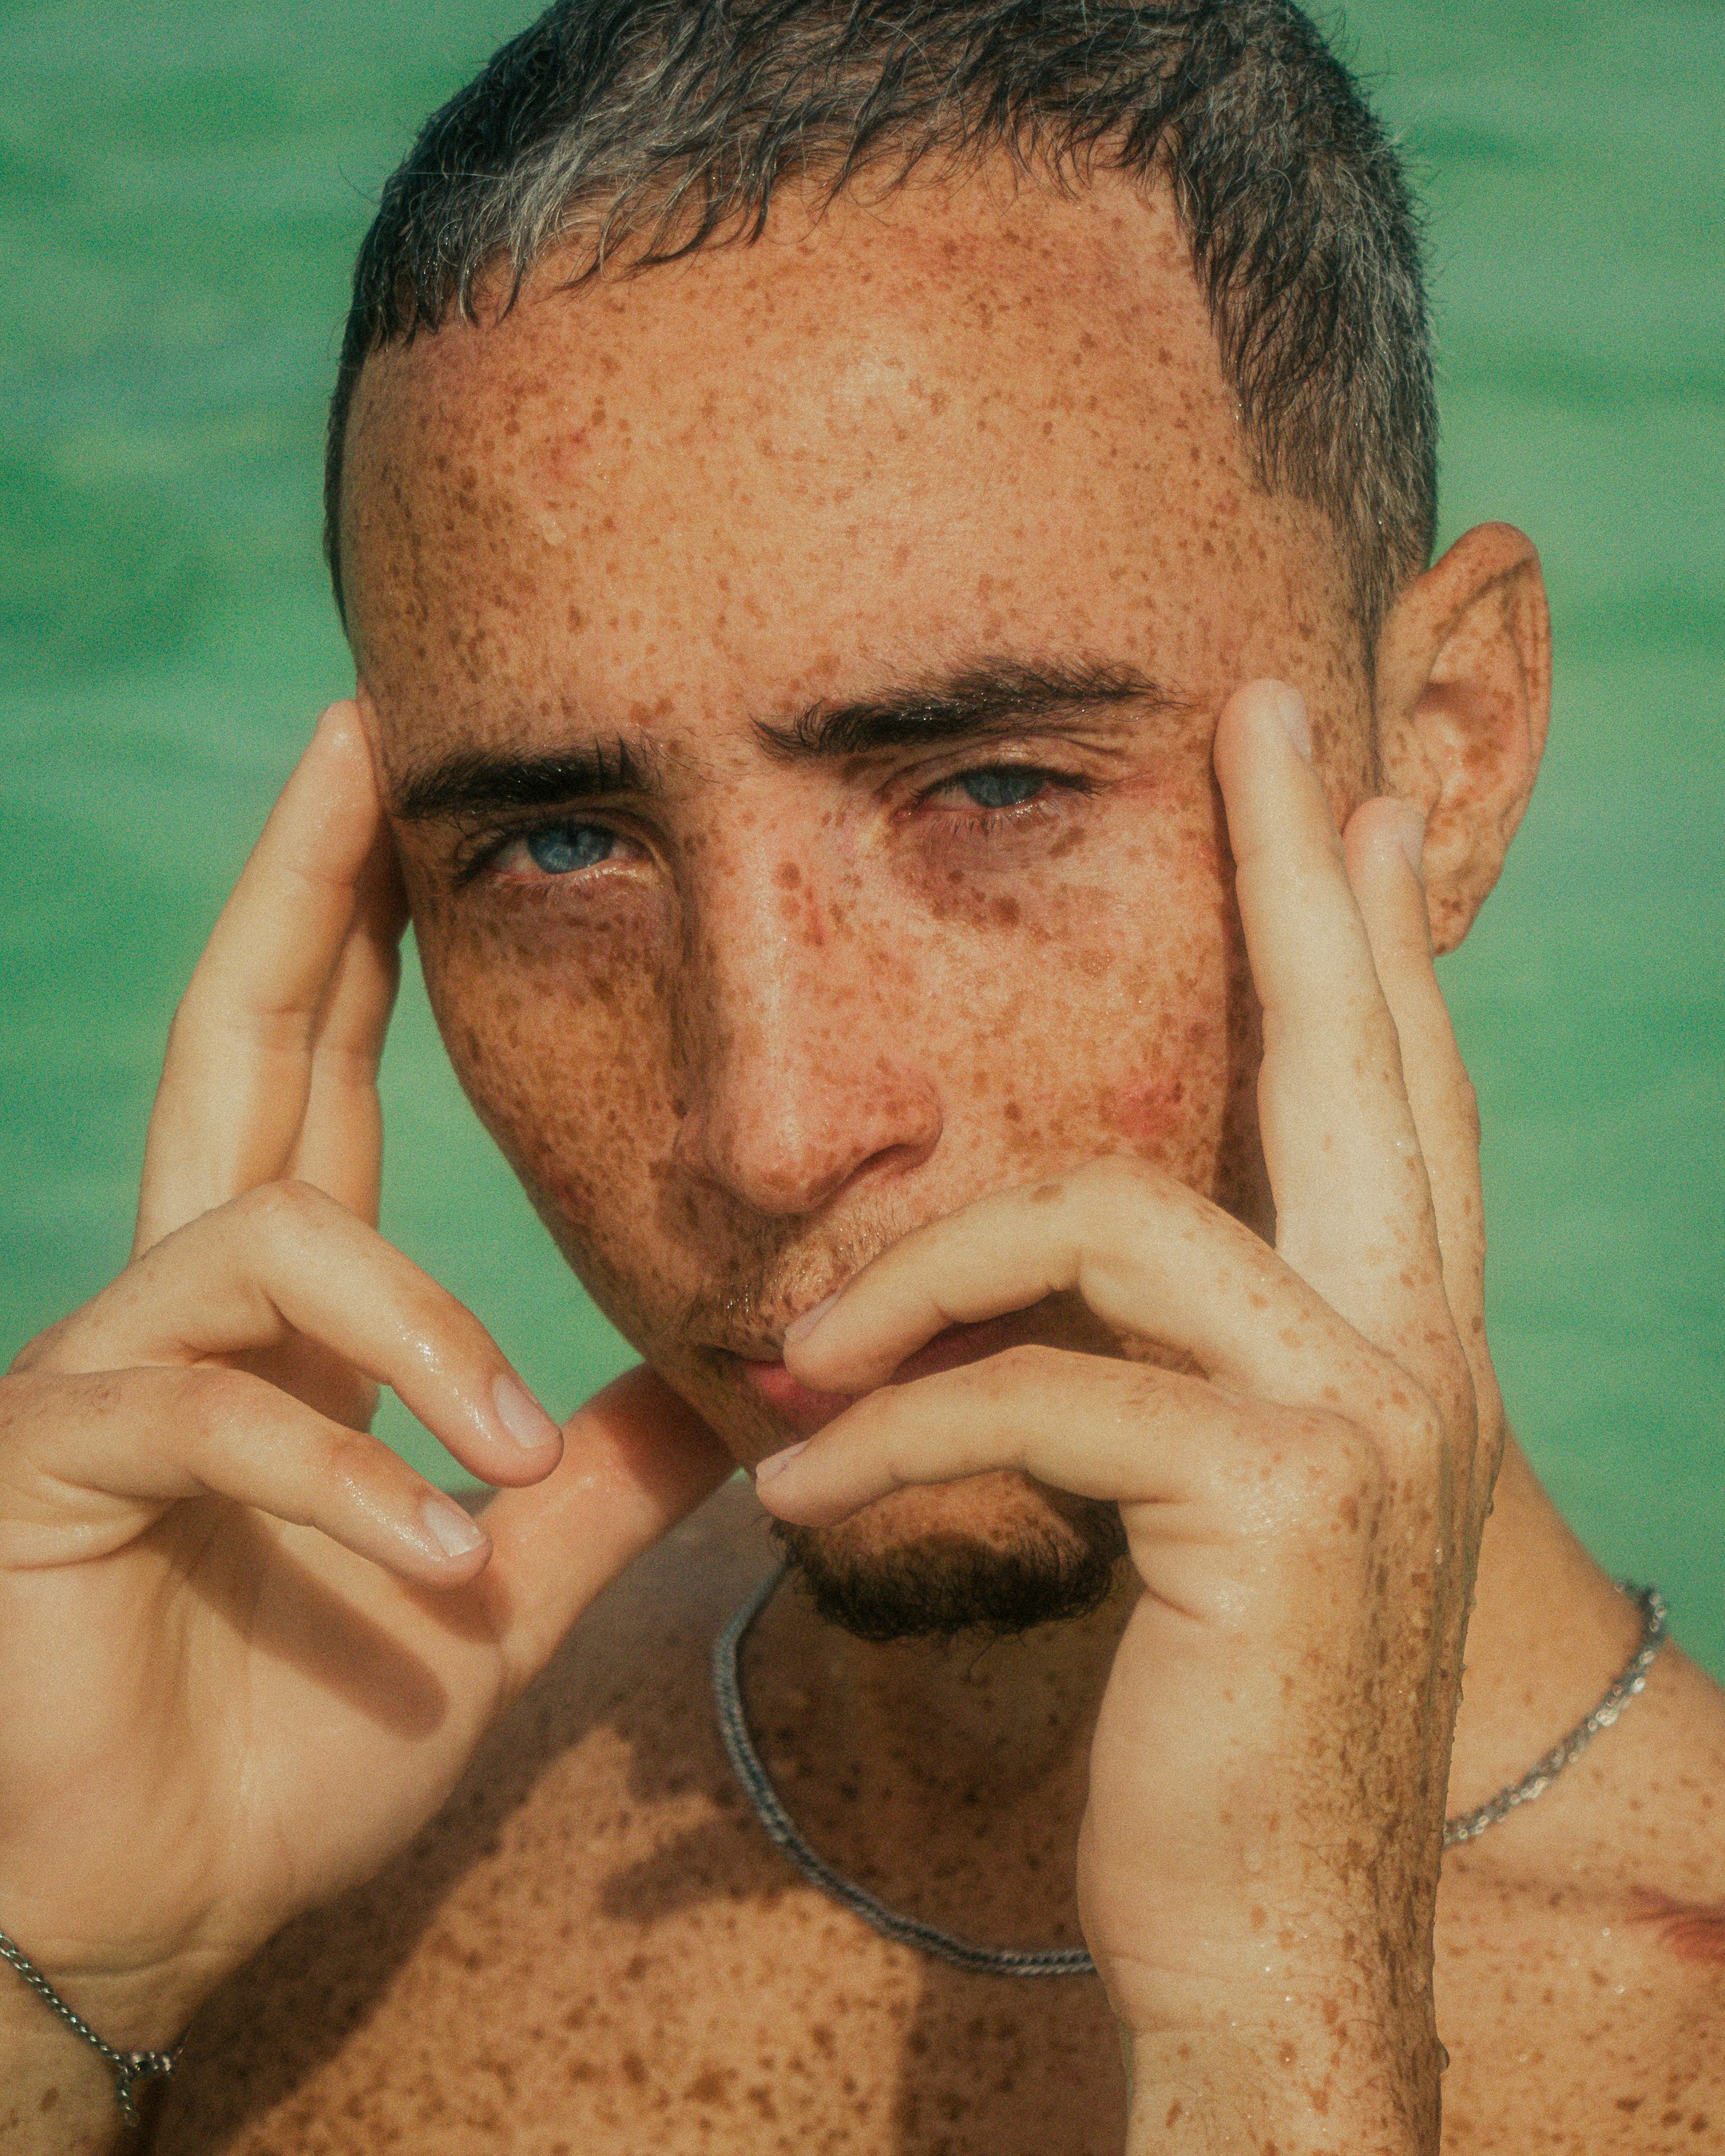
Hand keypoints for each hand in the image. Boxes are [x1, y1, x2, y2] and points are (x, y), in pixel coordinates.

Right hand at [0, 705, 729, 2057]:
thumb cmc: (301, 1727)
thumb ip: (606, 1465)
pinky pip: (210, 1412)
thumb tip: (738, 1369)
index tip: (417, 797)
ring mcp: (107, 1374)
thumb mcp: (502, 1567)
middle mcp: (183, 1303)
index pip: (324, 1070)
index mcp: (285, 1309)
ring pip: (258, 1233)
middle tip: (358, 733)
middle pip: (235, 1042)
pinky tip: (435, 1567)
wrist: (150, 1902)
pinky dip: (345, 1479)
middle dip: (296, 885)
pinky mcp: (54, 1469)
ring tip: (513, 1461)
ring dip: (415, 1328)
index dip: (359, 927)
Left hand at [755, 680, 1502, 2153]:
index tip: (1343, 800)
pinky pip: (1031, 1395)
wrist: (1270, 1946)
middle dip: (1302, 886)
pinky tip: (798, 1493)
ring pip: (1111, 1224)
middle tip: (1275, 726)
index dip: (1369, 944)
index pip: (1394, 1098)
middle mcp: (1413, 1356)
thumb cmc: (1218, 1724)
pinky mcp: (1266, 1502)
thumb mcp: (1209, 1514)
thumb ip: (1170, 1370)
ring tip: (796, 1358)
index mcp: (1401, 1347)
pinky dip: (893, 1437)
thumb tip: (1076, 1268)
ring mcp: (1360, 1419)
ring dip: (919, 1277)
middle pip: (1351, 1065)